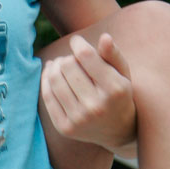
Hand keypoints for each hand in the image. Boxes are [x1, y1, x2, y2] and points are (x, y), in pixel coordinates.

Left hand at [41, 32, 135, 153]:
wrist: (118, 131)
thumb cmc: (119, 94)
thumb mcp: (123, 74)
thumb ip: (113, 54)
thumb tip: (104, 37)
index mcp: (115, 89)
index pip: (85, 55)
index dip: (77, 43)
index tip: (77, 42)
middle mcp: (97, 106)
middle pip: (67, 66)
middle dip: (68, 57)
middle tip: (72, 59)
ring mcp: (79, 119)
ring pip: (54, 79)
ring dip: (55, 66)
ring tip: (61, 65)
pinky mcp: (65, 128)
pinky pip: (47, 96)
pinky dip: (46, 80)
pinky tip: (52, 74)